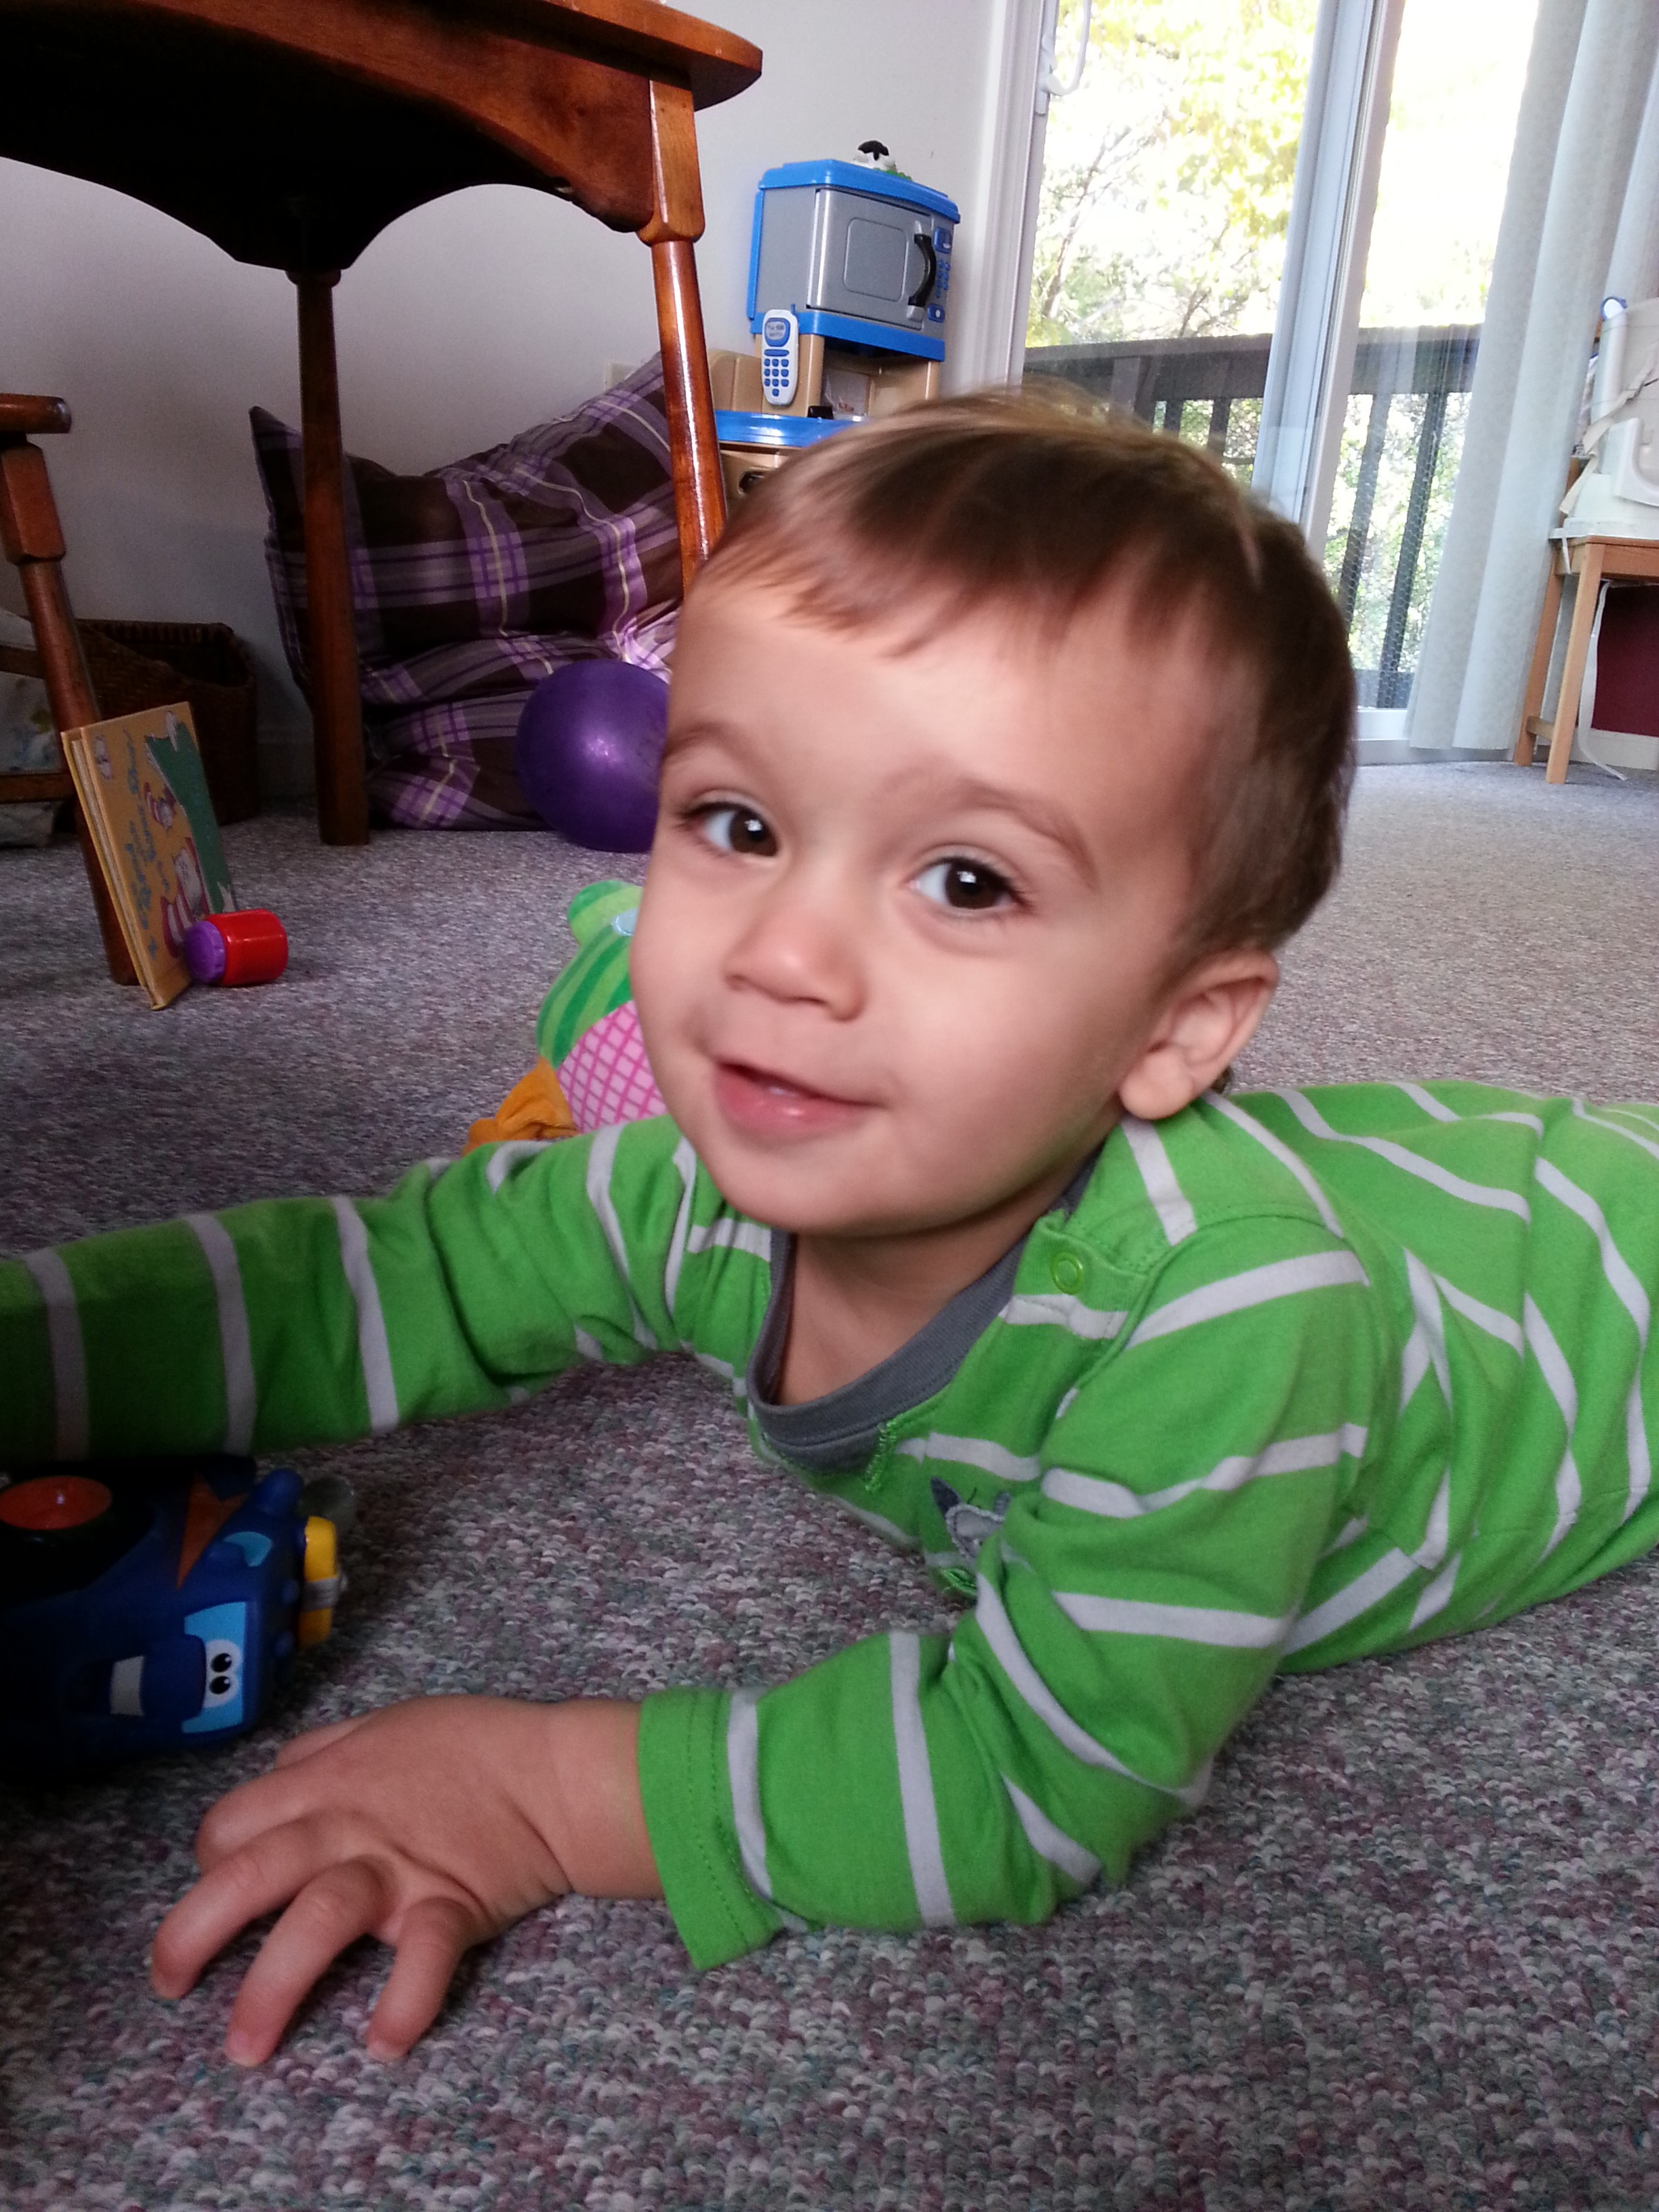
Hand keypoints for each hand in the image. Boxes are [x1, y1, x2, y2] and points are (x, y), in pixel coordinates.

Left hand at [150, 1696, 656, 2064]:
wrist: (556, 1771)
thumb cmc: (473, 1745)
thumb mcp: (386, 1723)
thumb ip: (323, 1750)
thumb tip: (277, 1775)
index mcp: (327, 1782)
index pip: (231, 1825)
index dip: (209, 1864)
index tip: (217, 1894)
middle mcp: (347, 1827)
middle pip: (249, 1875)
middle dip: (191, 1936)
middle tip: (170, 1986)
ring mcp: (398, 1869)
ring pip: (317, 1921)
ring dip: (273, 1989)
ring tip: (246, 2049)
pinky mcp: (451, 1906)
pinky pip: (421, 1958)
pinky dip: (402, 2003)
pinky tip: (382, 2045)